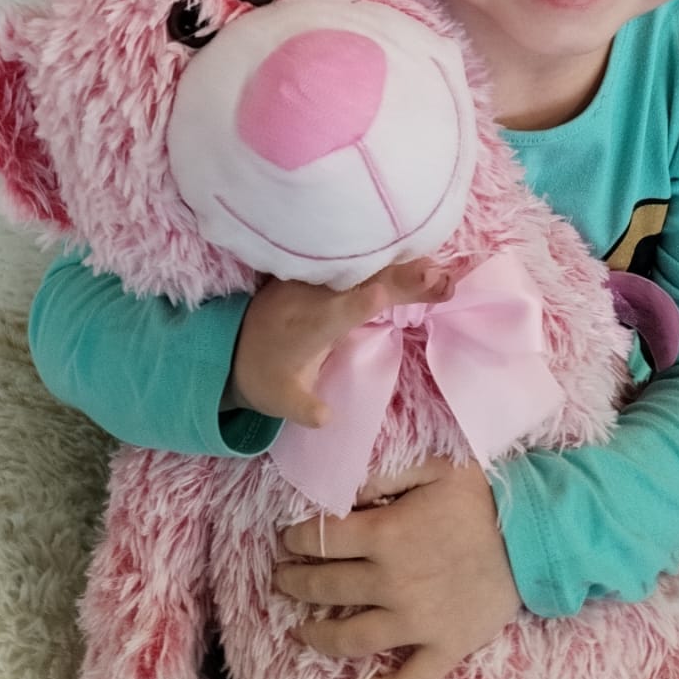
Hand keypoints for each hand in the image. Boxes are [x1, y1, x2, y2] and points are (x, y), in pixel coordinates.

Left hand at [230, 261, 451, 427]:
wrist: (234, 343)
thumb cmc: (265, 375)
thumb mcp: (279, 399)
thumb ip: (303, 406)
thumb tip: (326, 416)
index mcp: (308, 325)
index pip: (336, 311)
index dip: (359, 302)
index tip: (383, 292)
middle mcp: (316, 295)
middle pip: (364, 282)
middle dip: (401, 278)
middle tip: (441, 276)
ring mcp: (322, 280)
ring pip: (369, 269)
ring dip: (406, 268)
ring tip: (444, 271)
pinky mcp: (327, 274)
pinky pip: (363, 265)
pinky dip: (394, 264)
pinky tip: (425, 261)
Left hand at [274, 457, 520, 678]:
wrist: (534, 536)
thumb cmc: (481, 496)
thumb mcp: (431, 466)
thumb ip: (381, 475)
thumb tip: (341, 489)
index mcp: (384, 535)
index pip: (319, 539)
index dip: (295, 539)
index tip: (286, 540)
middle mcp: (390, 584)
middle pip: (325, 589)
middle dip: (294, 584)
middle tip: (280, 580)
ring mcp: (416, 623)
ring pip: (351, 640)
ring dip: (317, 636)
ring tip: (299, 632)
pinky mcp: (444, 649)